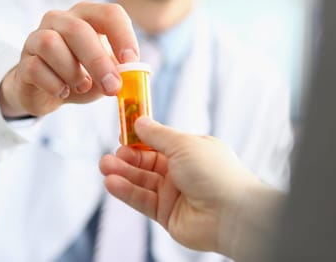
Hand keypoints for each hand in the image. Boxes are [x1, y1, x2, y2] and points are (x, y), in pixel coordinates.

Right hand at [0, 2, 138, 116]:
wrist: (48, 92)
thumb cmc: (84, 75)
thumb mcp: (107, 73)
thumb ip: (120, 71)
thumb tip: (131, 73)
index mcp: (88, 17)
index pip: (109, 13)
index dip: (123, 36)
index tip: (131, 61)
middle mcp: (61, 20)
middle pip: (78, 29)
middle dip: (98, 61)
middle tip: (112, 86)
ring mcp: (37, 38)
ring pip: (50, 43)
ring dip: (72, 71)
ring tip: (82, 86)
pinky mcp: (24, 61)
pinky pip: (35, 67)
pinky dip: (54, 84)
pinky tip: (63, 92)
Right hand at [99, 116, 262, 253]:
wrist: (231, 213)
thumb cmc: (214, 172)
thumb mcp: (183, 144)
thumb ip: (158, 135)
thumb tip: (139, 121)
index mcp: (192, 150)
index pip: (160, 142)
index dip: (140, 138)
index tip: (122, 132)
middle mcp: (183, 171)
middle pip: (148, 162)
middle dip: (127, 157)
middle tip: (110, 154)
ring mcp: (175, 193)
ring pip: (142, 181)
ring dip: (122, 173)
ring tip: (104, 165)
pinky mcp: (167, 213)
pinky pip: (142, 200)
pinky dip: (126, 191)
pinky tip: (112, 182)